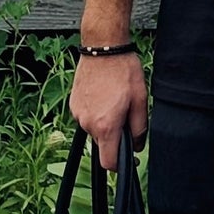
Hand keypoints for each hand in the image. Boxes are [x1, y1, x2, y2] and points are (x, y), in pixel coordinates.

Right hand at [70, 53, 147, 170]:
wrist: (102, 47)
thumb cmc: (123, 70)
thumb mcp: (140, 100)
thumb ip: (139, 128)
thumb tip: (136, 146)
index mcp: (106, 126)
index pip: (108, 162)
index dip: (120, 166)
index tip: (129, 160)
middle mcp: (88, 123)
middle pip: (102, 144)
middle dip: (114, 135)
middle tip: (125, 113)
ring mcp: (78, 114)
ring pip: (94, 130)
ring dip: (105, 122)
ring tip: (114, 100)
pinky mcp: (73, 104)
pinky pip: (86, 117)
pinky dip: (96, 112)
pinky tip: (103, 95)